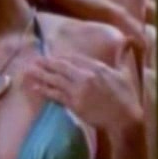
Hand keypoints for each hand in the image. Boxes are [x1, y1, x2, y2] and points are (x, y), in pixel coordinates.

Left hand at [22, 54, 142, 129]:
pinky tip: (35, 87)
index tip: (52, 57)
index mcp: (97, 67)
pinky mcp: (75, 104)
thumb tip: (128, 41)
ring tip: (28, 71)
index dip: (61, 58)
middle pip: (62, 66)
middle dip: (47, 63)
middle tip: (34, 60)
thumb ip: (122, 56)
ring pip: (56, 79)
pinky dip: (45, 90)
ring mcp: (79, 90)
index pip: (74, 58)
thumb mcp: (125, 73)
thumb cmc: (127, 96)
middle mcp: (86, 75)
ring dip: (41, 74)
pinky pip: (56, 95)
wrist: (125, 117)